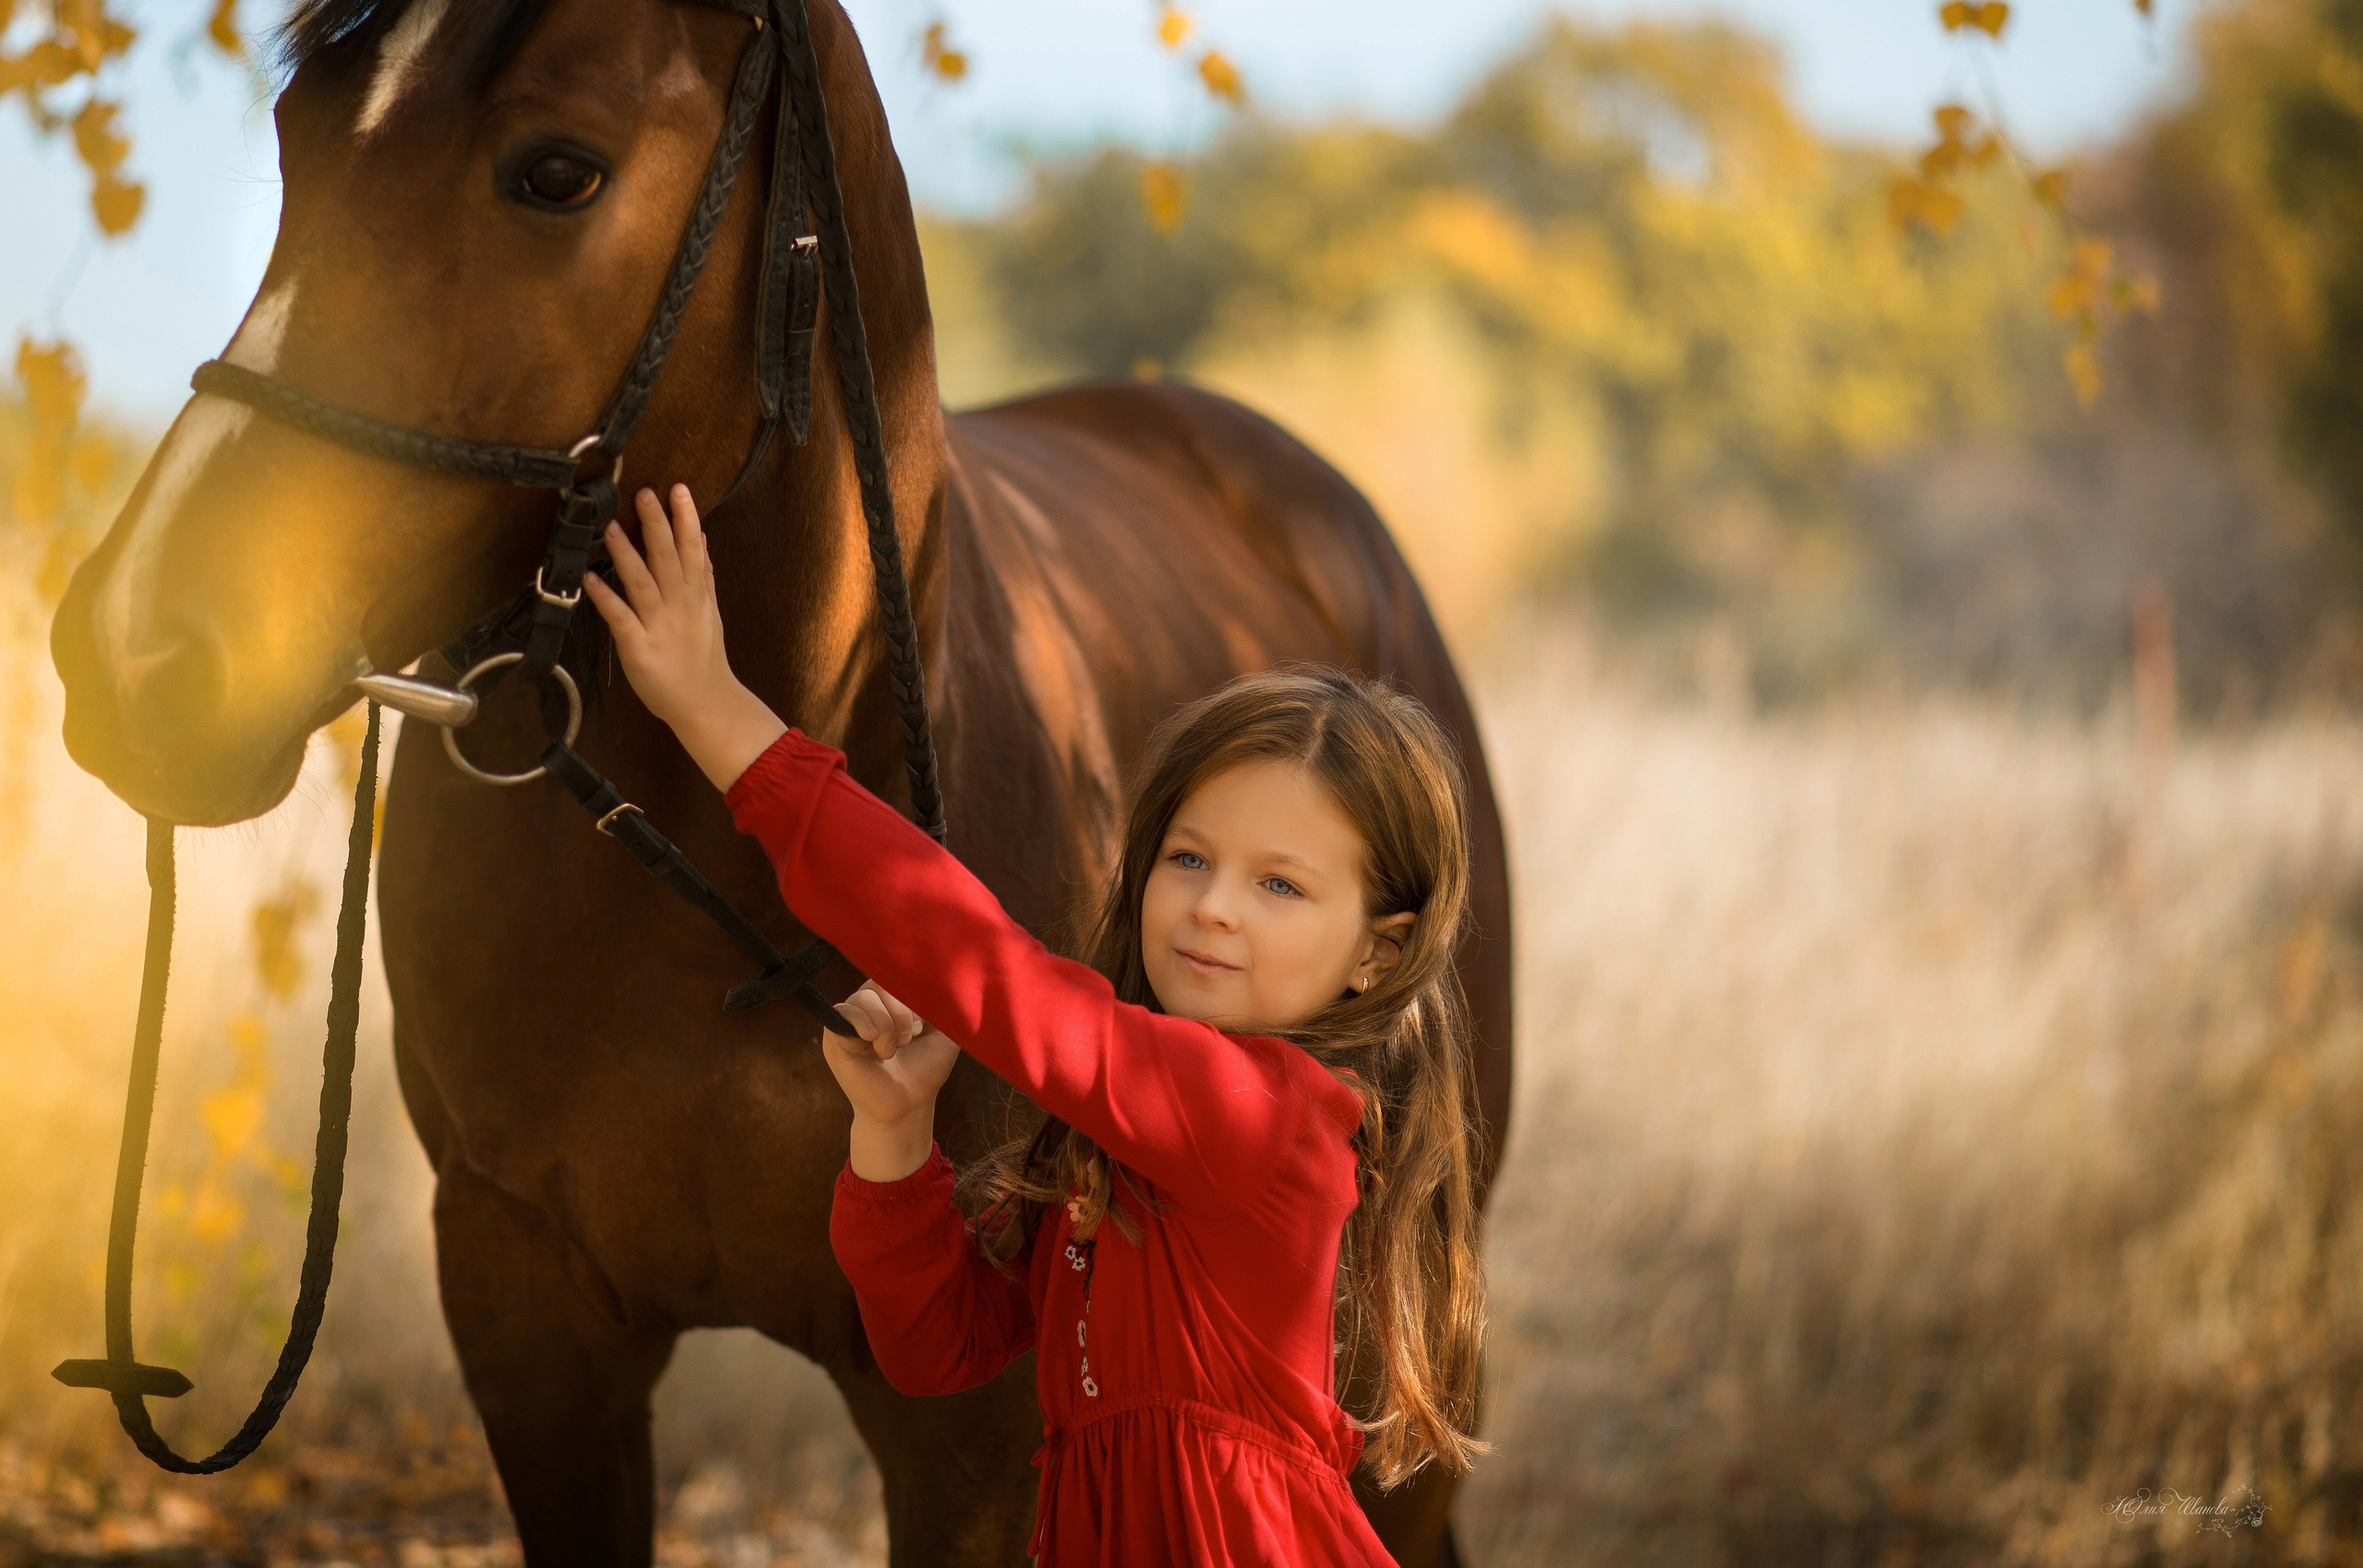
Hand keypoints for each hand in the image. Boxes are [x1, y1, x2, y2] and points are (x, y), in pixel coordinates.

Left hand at [584, 484, 785, 792]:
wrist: (704, 702)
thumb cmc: (703, 658)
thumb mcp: (710, 612)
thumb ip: (704, 576)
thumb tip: (702, 539)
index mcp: (698, 596)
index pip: (694, 550)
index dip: (687, 519)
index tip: (679, 491)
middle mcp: (680, 606)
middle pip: (669, 559)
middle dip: (658, 525)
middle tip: (645, 494)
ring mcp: (659, 626)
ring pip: (643, 582)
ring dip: (627, 553)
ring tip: (613, 525)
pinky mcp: (639, 647)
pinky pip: (620, 618)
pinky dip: (605, 597)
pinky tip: (590, 578)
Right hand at [826, 983, 960, 1181]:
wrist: (908, 1104)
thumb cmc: (926, 1069)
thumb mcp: (945, 1032)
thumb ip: (945, 1004)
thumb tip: (943, 977)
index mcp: (894, 1001)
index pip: (896, 973)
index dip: (911, 994)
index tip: (922, 1024)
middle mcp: (871, 1006)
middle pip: (879, 981)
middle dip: (900, 1010)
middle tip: (908, 1038)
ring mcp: (851, 1020)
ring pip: (864, 996)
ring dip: (885, 1022)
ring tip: (892, 1050)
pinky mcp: (835, 1036)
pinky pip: (843, 1011)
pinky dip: (862, 1022)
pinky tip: (873, 1040)